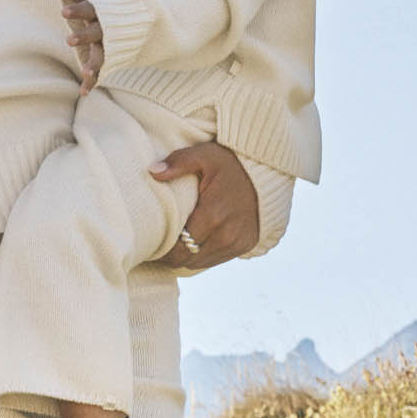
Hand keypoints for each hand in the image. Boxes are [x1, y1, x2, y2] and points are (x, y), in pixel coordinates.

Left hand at [53, 0, 103, 95]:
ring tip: (85, 72)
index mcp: (101, 13)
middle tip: (69, 41)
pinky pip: (100, 74)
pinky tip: (83, 92)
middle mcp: (106, 30)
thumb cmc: (103, 12)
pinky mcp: (107, 62)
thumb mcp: (89, 2)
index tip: (63, 11)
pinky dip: (91, 83)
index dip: (77, 10)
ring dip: (94, 64)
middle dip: (84, 36)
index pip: (89, 9)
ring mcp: (109, 47)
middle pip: (97, 33)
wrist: (141, 26)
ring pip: (102, 56)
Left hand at [149, 142, 259, 269]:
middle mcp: (225, 235)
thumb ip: (178, 162)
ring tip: (171, 245)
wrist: (267, 171)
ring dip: (184, 257)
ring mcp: (237, 243)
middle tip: (155, 245)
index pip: (177, 248)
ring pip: (198, 263)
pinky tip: (192, 243)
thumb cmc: (231, 162)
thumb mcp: (205, 155)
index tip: (148, 241)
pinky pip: (214, 260)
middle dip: (168, 255)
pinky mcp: (244, 246)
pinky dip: (201, 255)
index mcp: (212, 216)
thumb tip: (152, 171)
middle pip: (185, 259)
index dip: (160, 248)